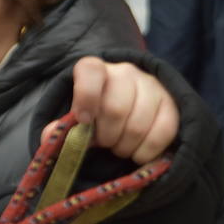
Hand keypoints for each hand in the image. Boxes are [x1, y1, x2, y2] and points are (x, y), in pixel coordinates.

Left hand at [42, 57, 178, 163]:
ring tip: (121, 147)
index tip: (83, 121)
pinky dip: (147, 151)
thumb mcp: (75, 120)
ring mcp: (152, 85)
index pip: (91, 72)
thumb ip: (61, 128)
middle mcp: (126, 71)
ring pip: (138, 124)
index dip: (86, 97)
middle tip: (105, 143)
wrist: (129, 110)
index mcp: (96, 69)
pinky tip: (139, 153)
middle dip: (106, 136)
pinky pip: (162, 132)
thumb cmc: (95, 116)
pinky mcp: (172, 102)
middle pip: (115, 109)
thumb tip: (51, 135)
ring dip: (126, 146)